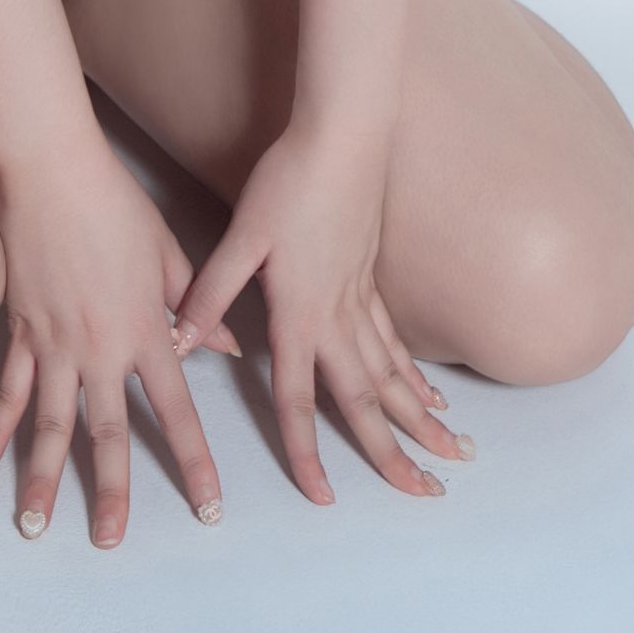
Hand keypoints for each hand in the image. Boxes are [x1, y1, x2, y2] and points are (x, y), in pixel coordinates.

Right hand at [0, 143, 242, 546]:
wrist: (52, 170)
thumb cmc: (116, 204)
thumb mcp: (168, 252)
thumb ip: (195, 304)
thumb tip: (224, 345)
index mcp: (145, 331)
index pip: (177, 411)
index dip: (194, 463)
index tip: (207, 509)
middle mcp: (100, 349)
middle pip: (108, 434)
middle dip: (111, 493)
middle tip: (109, 543)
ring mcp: (54, 344)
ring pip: (49, 426)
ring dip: (41, 480)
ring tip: (34, 527)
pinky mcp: (20, 330)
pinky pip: (7, 392)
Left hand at [172, 126, 473, 502]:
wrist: (341, 135)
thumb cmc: (287, 181)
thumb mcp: (242, 236)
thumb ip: (213, 292)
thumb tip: (181, 340)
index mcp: (299, 312)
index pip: (300, 398)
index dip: (307, 450)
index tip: (323, 497)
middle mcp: (337, 315)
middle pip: (367, 399)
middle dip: (394, 452)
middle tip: (427, 494)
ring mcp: (361, 296)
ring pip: (394, 373)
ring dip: (420, 418)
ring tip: (452, 455)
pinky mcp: (372, 276)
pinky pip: (396, 339)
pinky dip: (414, 372)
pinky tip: (430, 394)